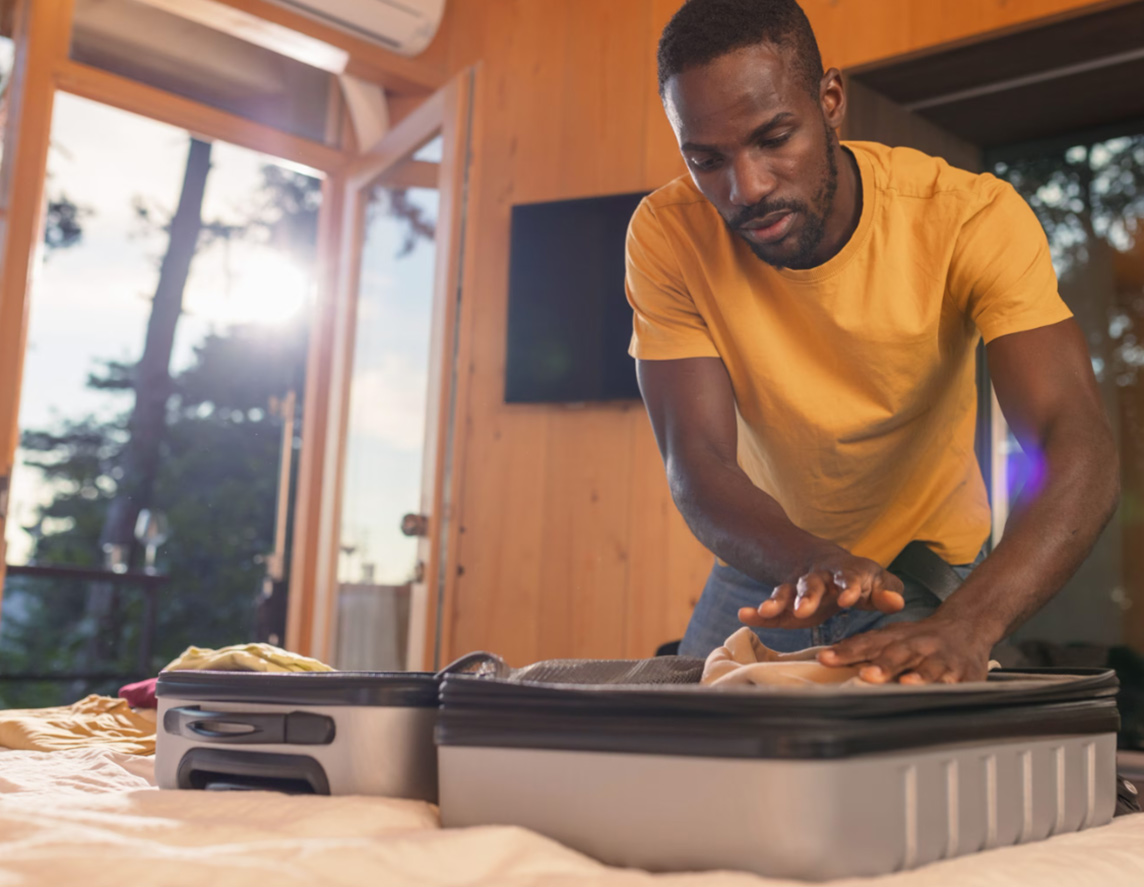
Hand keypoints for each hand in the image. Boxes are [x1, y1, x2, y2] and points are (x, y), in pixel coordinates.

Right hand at [738, 552, 905, 628]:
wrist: (823, 562)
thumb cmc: (858, 579)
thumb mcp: (877, 582)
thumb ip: (887, 593)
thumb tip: (897, 603)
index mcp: (847, 572)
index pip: (850, 578)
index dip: (849, 588)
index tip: (847, 601)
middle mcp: (821, 576)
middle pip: (813, 583)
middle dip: (808, 596)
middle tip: (803, 610)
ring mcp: (800, 587)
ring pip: (789, 591)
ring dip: (779, 601)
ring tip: (767, 610)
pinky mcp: (786, 599)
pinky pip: (772, 604)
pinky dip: (759, 611)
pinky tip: (744, 615)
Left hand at [816, 615, 991, 683]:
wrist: (967, 626)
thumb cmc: (922, 638)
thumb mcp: (891, 637)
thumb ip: (862, 648)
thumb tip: (825, 657)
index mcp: (896, 638)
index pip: (866, 644)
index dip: (846, 652)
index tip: (825, 658)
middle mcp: (918, 646)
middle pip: (898, 655)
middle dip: (883, 665)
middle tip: (866, 675)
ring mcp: (942, 660)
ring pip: (929, 669)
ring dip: (918, 677)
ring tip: (906, 683)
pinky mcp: (965, 674)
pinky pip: (960, 683)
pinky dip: (952, 689)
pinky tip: (945, 693)